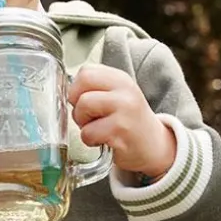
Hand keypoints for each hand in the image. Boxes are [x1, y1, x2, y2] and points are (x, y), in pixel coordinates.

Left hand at [68, 65, 176, 179]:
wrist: (155, 148)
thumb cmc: (129, 123)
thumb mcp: (119, 98)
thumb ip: (96, 89)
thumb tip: (65, 92)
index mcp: (121, 79)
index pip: (85, 72)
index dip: (77, 89)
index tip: (85, 103)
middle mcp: (124, 90)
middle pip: (80, 88)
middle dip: (76, 106)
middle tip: (88, 118)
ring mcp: (124, 109)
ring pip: (82, 108)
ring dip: (83, 124)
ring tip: (97, 130)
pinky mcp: (120, 130)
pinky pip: (88, 133)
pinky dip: (90, 141)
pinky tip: (104, 141)